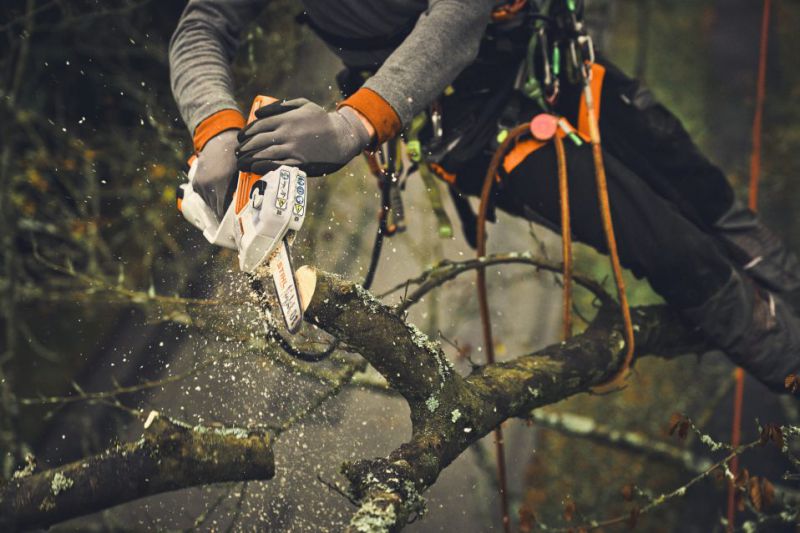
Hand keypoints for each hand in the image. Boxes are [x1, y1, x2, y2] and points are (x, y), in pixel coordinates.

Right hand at [193, 129, 238, 218]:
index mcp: (220, 184)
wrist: (219, 139)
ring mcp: (200, 185)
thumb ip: (243, 189)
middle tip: (236, 219)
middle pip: (216, 210)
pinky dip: (211, 199)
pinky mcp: (196, 183)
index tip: (237, 226)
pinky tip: (220, 196)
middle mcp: (207, 186)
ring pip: (209, 205)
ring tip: (228, 207)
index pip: (222, 212)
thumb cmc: (236, 155)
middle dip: (225, 215)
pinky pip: (203, 198)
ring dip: (218, 206)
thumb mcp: (243, 172)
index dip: (229, 221)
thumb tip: (251, 208)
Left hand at [236, 98, 371, 175]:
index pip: (258, 126)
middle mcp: (286, 134)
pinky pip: (276, 165)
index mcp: (286, 119)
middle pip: (258, 141)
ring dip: (249, 159)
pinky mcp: (299, 162)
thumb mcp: (303, 104)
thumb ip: (280, 106)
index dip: (246, 133)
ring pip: (264, 154)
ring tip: (241, 163)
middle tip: (238, 153)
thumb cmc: (322, 120)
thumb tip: (258, 112)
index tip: (241, 139)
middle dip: (244, 147)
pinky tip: (254, 167)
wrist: (342, 137)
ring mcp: (292, 149)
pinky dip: (262, 166)